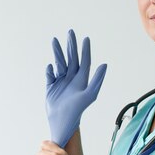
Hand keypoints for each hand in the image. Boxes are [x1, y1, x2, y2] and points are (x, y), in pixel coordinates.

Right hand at [45, 29, 106, 146]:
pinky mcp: (51, 87)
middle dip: (71, 46)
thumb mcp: (90, 94)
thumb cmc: (78, 110)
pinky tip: (50, 66)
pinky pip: (50, 75)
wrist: (63, 121)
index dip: (85, 50)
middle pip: (71, 59)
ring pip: (59, 63)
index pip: (84, 61)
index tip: (86, 38)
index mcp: (81, 79)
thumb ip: (97, 80)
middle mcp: (71, 78)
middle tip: (70, 32)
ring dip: (57, 52)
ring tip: (54, 40)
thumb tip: (104, 64)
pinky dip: (49, 70)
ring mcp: (61, 82)